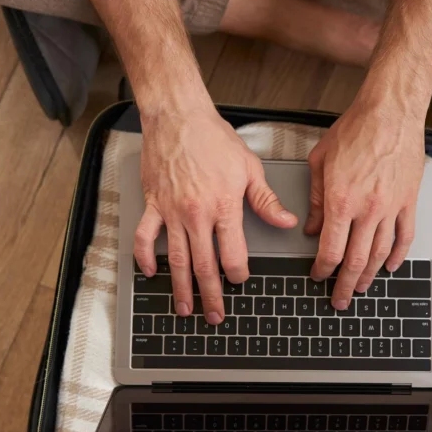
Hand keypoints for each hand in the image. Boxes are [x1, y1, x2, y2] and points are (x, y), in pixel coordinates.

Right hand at [134, 106, 297, 322]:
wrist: (178, 116)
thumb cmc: (214, 138)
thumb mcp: (249, 168)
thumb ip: (266, 201)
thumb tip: (286, 222)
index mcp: (224, 207)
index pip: (232, 254)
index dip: (238, 273)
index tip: (240, 281)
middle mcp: (196, 214)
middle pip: (204, 266)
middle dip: (211, 295)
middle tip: (215, 315)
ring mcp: (172, 212)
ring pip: (177, 260)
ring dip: (181, 288)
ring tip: (185, 308)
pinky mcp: (153, 204)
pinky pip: (145, 237)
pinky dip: (145, 258)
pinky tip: (150, 273)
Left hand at [306, 97, 424, 308]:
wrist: (391, 112)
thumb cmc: (355, 130)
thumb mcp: (320, 161)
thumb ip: (316, 199)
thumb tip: (313, 228)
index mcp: (341, 201)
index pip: (330, 250)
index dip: (322, 270)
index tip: (318, 276)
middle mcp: (367, 210)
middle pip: (355, 260)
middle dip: (345, 285)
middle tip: (339, 300)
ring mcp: (391, 208)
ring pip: (380, 254)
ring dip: (368, 275)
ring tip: (360, 287)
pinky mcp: (409, 202)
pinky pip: (404, 237)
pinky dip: (397, 256)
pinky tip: (389, 267)